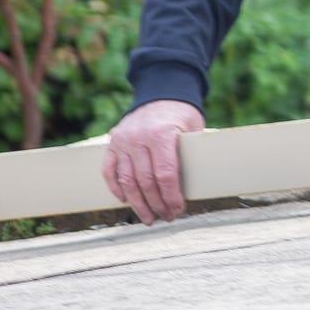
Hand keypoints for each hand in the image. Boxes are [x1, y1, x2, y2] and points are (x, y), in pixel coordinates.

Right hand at [102, 99, 204, 224]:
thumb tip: (199, 185)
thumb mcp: (194, 128)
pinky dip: (117, 188)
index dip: (171, 196)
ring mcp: (123, 141)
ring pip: (127, 181)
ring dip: (137, 203)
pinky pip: (109, 172)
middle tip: (165, 216)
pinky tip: (126, 200)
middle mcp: (139, 138)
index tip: (177, 209)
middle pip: (146, 181)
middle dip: (157, 204)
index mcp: (162, 134)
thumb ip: (191, 153)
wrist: (161, 92)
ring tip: (148, 217)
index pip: (165, 174)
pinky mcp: (112, 144)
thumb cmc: (181, 114)